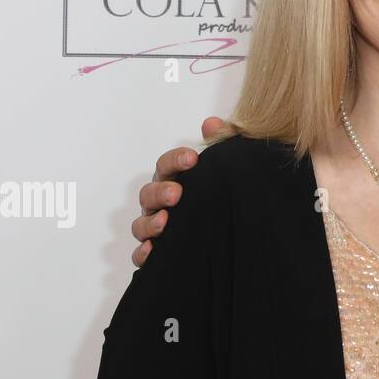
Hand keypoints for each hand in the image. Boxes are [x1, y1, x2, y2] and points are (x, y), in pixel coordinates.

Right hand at [131, 117, 226, 266]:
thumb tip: (211, 123)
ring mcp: (156, 228)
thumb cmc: (223, 193)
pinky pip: (141, 255)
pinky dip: (143, 253)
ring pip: (141, 224)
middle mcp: (161, 204)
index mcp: (175, 180)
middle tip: (177, 193)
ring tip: (165, 221)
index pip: (167, 165)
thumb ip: (222, 142)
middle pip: (149, 194)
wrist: (237, 231)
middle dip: (160, 192)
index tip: (192, 158)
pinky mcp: (159, 254)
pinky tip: (152, 250)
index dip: (175, 160)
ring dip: (150, 222)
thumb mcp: (229, 166)